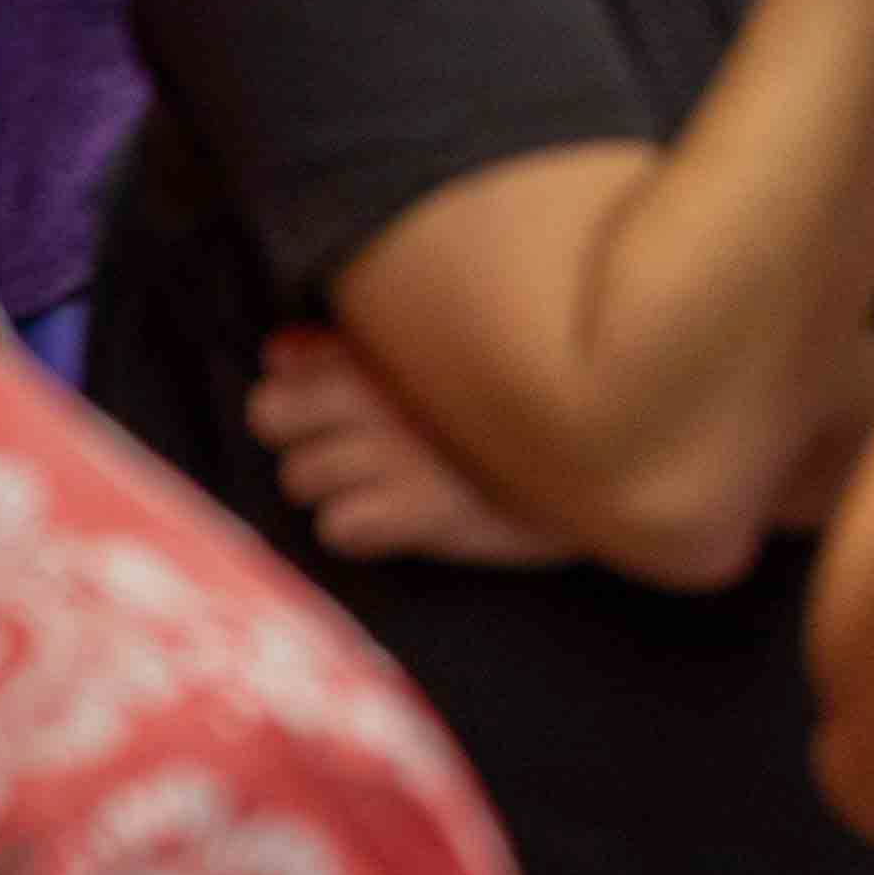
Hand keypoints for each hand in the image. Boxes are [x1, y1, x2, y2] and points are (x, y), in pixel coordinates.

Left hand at [248, 330, 570, 564]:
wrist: (602, 453)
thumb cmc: (516, 404)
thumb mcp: (439, 361)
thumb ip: (353, 350)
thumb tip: (278, 354)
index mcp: (390, 345)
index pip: (283, 369)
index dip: (298, 396)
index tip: (336, 412)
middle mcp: (383, 389)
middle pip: (270, 417)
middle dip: (301, 437)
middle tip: (348, 453)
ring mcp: (399, 450)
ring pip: (298, 475)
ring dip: (331, 486)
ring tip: (380, 487)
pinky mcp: (422, 510)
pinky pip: (339, 526)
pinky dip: (359, 529)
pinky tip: (395, 521)